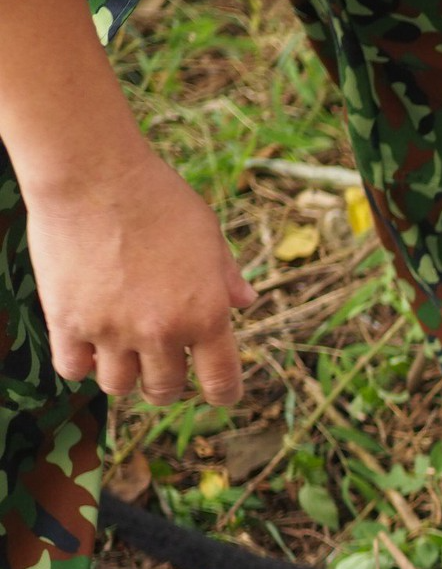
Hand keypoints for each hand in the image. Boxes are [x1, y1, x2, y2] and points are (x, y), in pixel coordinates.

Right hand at [22, 141, 254, 404]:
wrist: (95, 175)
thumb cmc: (159, 198)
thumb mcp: (209, 235)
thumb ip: (227, 277)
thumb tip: (246, 304)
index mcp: (207, 314)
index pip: (222, 382)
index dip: (223, 393)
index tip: (218, 393)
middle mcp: (162, 331)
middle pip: (164, 389)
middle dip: (167, 384)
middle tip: (161, 367)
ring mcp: (112, 330)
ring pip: (118, 387)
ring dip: (123, 375)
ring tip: (122, 353)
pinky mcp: (67, 321)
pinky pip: (72, 369)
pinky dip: (81, 363)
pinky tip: (87, 346)